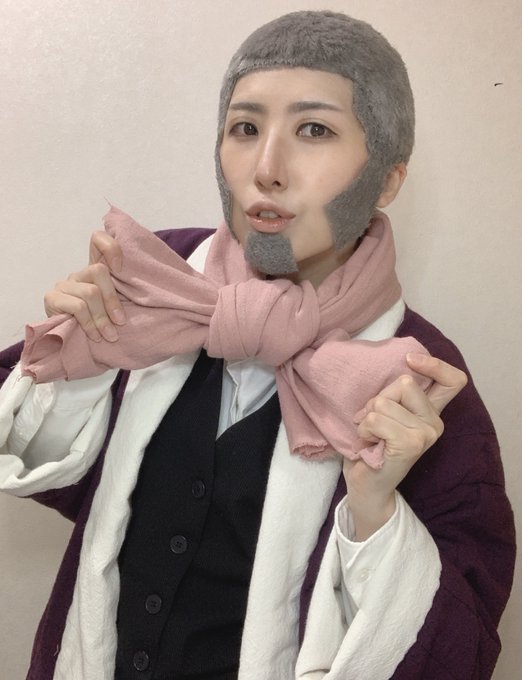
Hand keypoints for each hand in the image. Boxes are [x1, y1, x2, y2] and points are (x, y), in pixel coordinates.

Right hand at [43, 231, 124, 342]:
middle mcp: (79, 273)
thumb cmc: (102, 324)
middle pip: (99, 271)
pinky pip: (77, 306)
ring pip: (90, 292)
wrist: (72, 343)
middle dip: (113, 301)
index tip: (120, 269)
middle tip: (121, 323)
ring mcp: (64, 284)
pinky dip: (90, 323)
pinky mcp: (52, 298)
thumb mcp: (116, 308)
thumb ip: (125, 295)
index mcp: (96, 270)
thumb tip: (152, 292)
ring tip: (110, 335)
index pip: (98, 240)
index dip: (111, 247)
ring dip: (103, 318)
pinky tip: (95, 336)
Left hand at [344, 353, 467, 539]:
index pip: (453, 381)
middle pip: (404, 382)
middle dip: (379, 398)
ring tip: (370, 436)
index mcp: (430, 412)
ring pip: (383, 402)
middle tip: (373, 423)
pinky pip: (375, 419)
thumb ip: (395, 395)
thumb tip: (389, 368)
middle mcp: (434, 422)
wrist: (366, 486)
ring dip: (366, 418)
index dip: (436, 365)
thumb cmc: (371, 446)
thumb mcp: (385, 414)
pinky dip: (363, 429)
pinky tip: (368, 444)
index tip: (411, 361)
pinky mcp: (411, 443)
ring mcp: (426, 433)